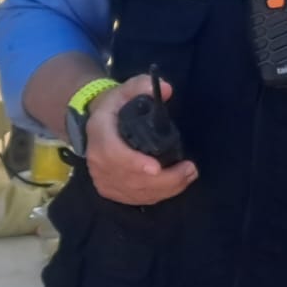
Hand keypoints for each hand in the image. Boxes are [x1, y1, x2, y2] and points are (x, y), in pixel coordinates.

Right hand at [85, 75, 197, 206]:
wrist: (96, 125)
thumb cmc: (115, 106)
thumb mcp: (126, 90)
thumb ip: (143, 86)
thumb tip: (168, 90)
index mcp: (99, 132)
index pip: (114, 153)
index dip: (134, 163)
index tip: (157, 167)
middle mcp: (97, 160)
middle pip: (130, 178)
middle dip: (163, 179)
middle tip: (190, 170)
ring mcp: (102, 178)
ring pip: (135, 192)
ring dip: (165, 188)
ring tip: (188, 176)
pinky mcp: (109, 190)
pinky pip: (135, 199)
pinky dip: (156, 195)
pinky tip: (174, 186)